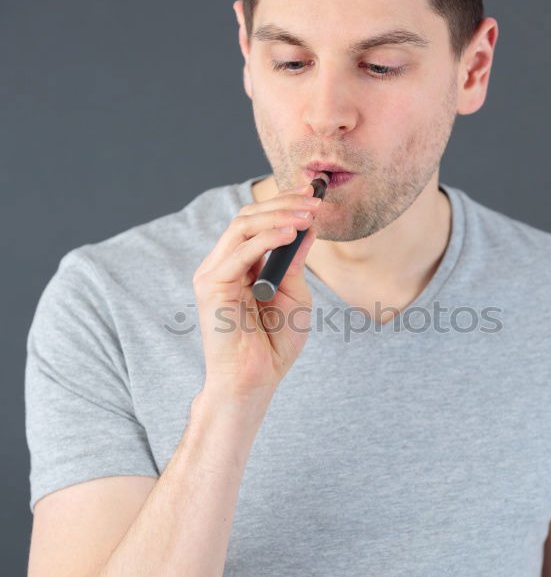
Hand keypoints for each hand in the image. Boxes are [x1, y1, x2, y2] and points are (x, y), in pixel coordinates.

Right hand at [192, 182, 321, 398]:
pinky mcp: (211, 285)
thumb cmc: (273, 345)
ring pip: (242, 226)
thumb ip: (295, 262)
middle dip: (284, 203)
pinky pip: (239, 252)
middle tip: (314, 200)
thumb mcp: (295, 296)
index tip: (314, 195)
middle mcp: (225, 264)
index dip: (285, 203)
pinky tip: (290, 233)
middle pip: (249, 217)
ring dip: (278, 215)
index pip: (259, 222)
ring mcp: (215, 273)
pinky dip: (266, 238)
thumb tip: (308, 227)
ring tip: (307, 215)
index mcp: (243, 266)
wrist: (253, 381)